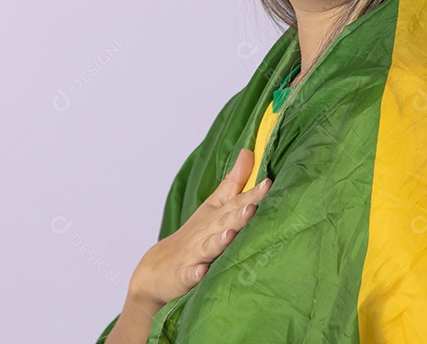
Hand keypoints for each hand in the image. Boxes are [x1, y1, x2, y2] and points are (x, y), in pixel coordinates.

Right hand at [128, 148, 272, 308]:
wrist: (158, 267)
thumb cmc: (194, 235)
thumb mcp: (213, 206)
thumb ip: (234, 182)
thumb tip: (248, 152)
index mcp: (215, 216)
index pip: (235, 203)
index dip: (251, 194)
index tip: (268, 183)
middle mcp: (206, 232)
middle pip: (223, 222)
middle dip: (238, 215)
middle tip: (253, 206)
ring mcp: (194, 254)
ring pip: (208, 247)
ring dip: (218, 241)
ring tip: (230, 234)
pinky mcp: (184, 275)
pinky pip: (190, 275)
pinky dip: (195, 273)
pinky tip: (202, 272)